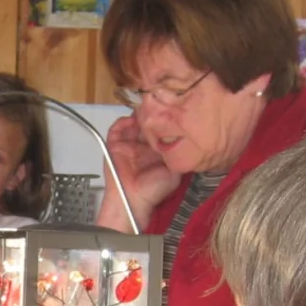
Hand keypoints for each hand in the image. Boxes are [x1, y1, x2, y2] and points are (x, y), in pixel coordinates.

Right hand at [99, 113, 181, 230]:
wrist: (134, 200)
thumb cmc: (154, 190)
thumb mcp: (175, 171)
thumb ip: (180, 155)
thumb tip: (189, 139)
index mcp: (156, 149)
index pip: (159, 128)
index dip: (164, 119)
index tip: (169, 110)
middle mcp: (142, 145)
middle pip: (145, 123)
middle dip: (150, 114)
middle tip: (155, 105)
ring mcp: (128, 144)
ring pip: (132, 123)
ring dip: (137, 115)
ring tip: (143, 111)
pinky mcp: (115, 145)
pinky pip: (116, 129)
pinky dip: (122, 122)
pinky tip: (130, 120)